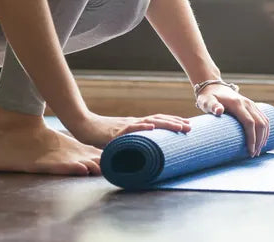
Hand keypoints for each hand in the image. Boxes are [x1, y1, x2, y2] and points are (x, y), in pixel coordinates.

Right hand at [68, 112, 191, 147]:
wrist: (83, 125)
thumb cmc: (99, 134)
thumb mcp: (119, 139)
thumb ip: (130, 143)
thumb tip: (141, 153)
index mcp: (135, 124)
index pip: (158, 121)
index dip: (172, 122)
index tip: (186, 125)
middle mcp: (134, 122)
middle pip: (158, 120)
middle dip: (175, 123)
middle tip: (190, 127)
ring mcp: (126, 126)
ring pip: (150, 122)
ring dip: (166, 124)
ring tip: (180, 127)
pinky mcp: (116, 131)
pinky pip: (131, 128)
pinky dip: (142, 127)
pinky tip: (152, 128)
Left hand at [196, 85, 269, 157]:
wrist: (213, 86)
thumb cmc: (208, 97)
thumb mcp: (207, 101)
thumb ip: (212, 106)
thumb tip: (219, 111)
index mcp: (237, 103)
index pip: (250, 122)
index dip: (252, 138)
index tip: (250, 151)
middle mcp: (247, 103)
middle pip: (260, 124)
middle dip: (259, 140)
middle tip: (253, 155)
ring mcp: (251, 104)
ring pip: (264, 122)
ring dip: (263, 137)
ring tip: (257, 151)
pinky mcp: (252, 107)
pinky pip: (264, 119)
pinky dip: (265, 131)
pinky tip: (262, 141)